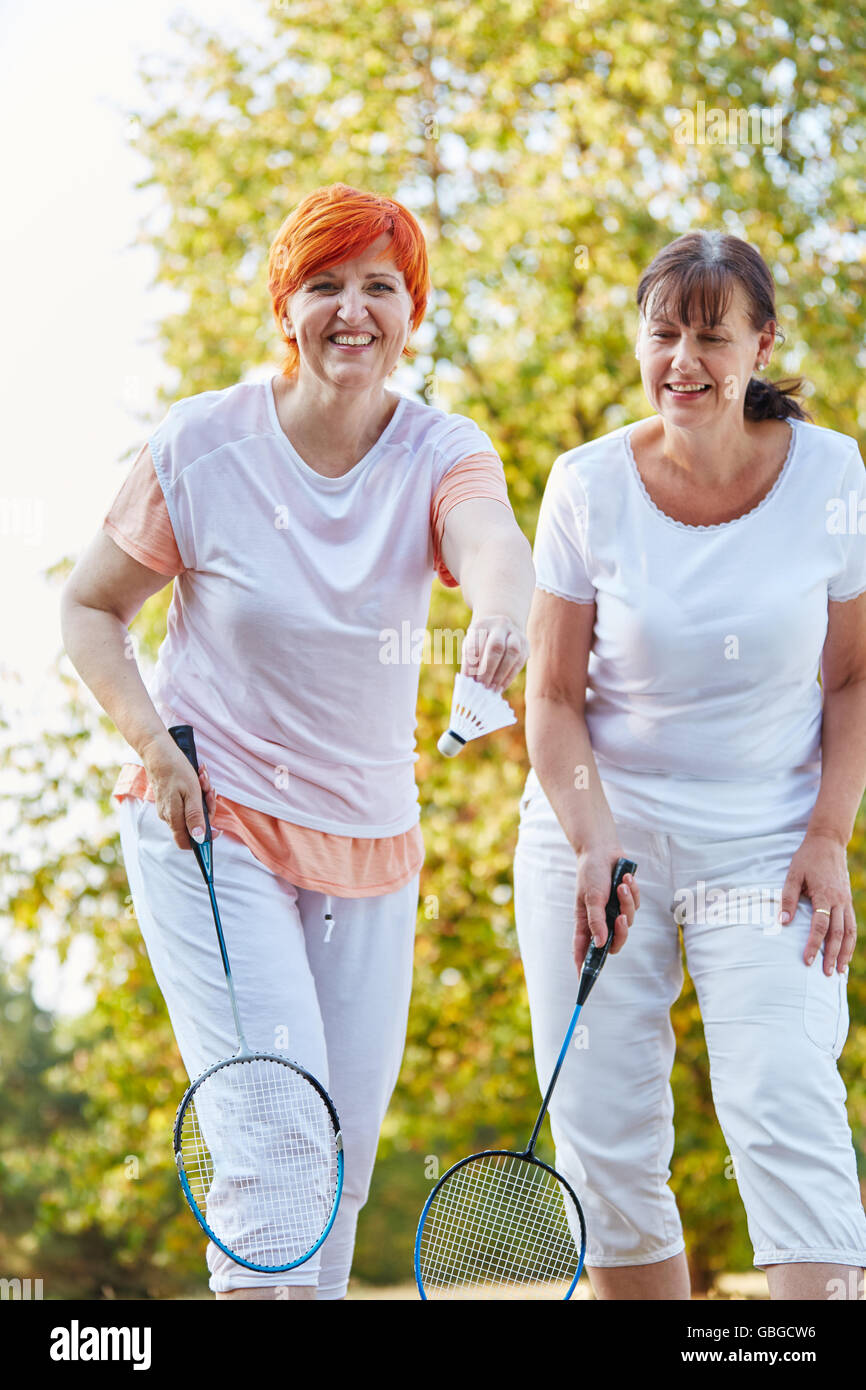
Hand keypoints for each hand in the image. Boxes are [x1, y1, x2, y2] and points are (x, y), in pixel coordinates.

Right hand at [141, 733, 218, 850]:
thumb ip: (195, 817)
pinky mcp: (169, 797)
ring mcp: (168, 806)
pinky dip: (195, 789)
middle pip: (194, 823)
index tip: (217, 829)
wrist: (158, 751)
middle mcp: (169, 815)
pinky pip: (187, 799)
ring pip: (193, 808)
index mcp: (174, 818)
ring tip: (203, 777)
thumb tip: (199, 839)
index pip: (186, 843)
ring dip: (203, 794)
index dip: (203, 840)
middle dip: (207, 807)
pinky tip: (198, 775)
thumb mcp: (191, 793)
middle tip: (210, 790)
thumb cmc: (175, 770)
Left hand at [462, 615, 528, 692]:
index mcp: (481, 625)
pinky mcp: (525, 644)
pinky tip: (501, 687)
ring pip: (512, 652)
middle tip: (481, 685)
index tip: (468, 680)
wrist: (500, 629)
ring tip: (492, 688)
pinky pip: (520, 661)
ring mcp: (515, 633)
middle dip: (488, 669)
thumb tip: (468, 682)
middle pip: (496, 646)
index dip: (472, 664)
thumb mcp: (470, 646)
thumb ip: (468, 662)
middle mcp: (499, 625)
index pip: (476, 644)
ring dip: (501, 673)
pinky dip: (509, 676)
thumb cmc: (480, 642)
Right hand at [573, 846, 639, 972]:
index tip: (583, 980)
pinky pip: (635, 906)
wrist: (604, 850)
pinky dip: (632, 892)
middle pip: (615, 942)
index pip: (583, 950)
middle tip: (620, 918)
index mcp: (586, 922)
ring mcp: (614, 911)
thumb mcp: (591, 897)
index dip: (584, 965)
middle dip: (621, 932)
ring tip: (621, 884)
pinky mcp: (626, 902)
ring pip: (628, 922)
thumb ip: (596, 921)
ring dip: (626, 902)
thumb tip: (601, 944)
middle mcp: (600, 920)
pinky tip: (625, 878)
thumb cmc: (591, 873)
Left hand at [778, 832, 855, 972]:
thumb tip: (782, 922)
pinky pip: (852, 925)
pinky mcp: (848, 901)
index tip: (807, 960)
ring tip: (840, 971)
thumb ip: (789, 899)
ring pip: (850, 931)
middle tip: (826, 974)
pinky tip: (846, 953)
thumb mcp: (793, 875)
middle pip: (838, 933)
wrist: (828, 843)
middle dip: (832, 955)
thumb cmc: (807, 859)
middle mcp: (839, 900)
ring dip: (845, 952)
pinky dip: (851, 941)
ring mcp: (846, 901)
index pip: (820, 926)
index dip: (813, 944)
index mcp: (824, 894)